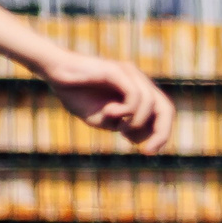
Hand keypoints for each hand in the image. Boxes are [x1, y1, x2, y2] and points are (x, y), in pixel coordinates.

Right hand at [41, 52, 175, 152]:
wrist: (56, 72)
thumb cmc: (76, 94)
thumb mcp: (101, 119)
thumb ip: (120, 125)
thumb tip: (137, 134)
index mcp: (137, 92)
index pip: (162, 113)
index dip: (161, 134)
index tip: (147, 151)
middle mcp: (138, 81)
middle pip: (165, 108)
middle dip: (161, 132)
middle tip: (148, 151)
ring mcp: (129, 74)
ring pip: (151, 103)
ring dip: (136, 122)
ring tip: (119, 127)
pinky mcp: (117, 71)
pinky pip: (134, 95)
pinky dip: (126, 110)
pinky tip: (110, 113)